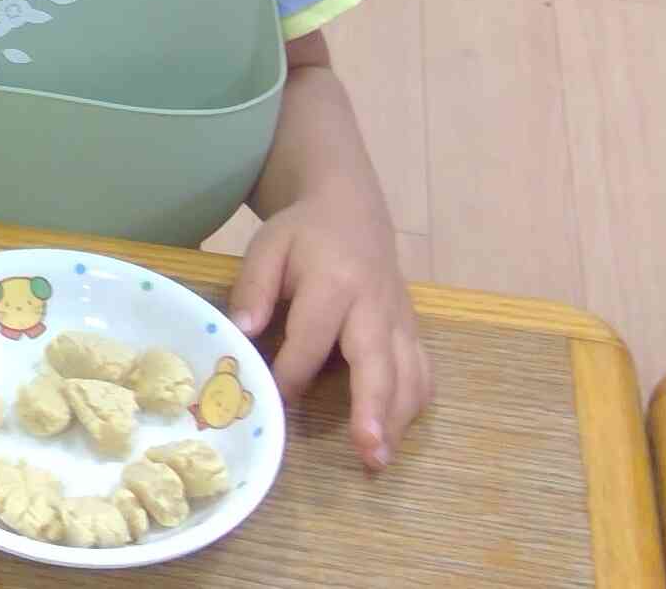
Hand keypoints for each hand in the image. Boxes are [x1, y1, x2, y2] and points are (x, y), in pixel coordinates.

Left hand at [231, 188, 431, 469]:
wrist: (352, 208)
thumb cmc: (303, 233)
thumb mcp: (267, 247)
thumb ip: (253, 288)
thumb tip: (242, 333)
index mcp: (334, 281)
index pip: (313, 337)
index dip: (293, 371)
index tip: (277, 399)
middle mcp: (375, 304)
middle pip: (379, 362)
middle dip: (374, 409)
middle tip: (369, 453)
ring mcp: (400, 319)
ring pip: (410, 373)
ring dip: (398, 419)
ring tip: (379, 458)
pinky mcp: (412, 329)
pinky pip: (422, 370)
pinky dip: (414, 403)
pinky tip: (395, 431)